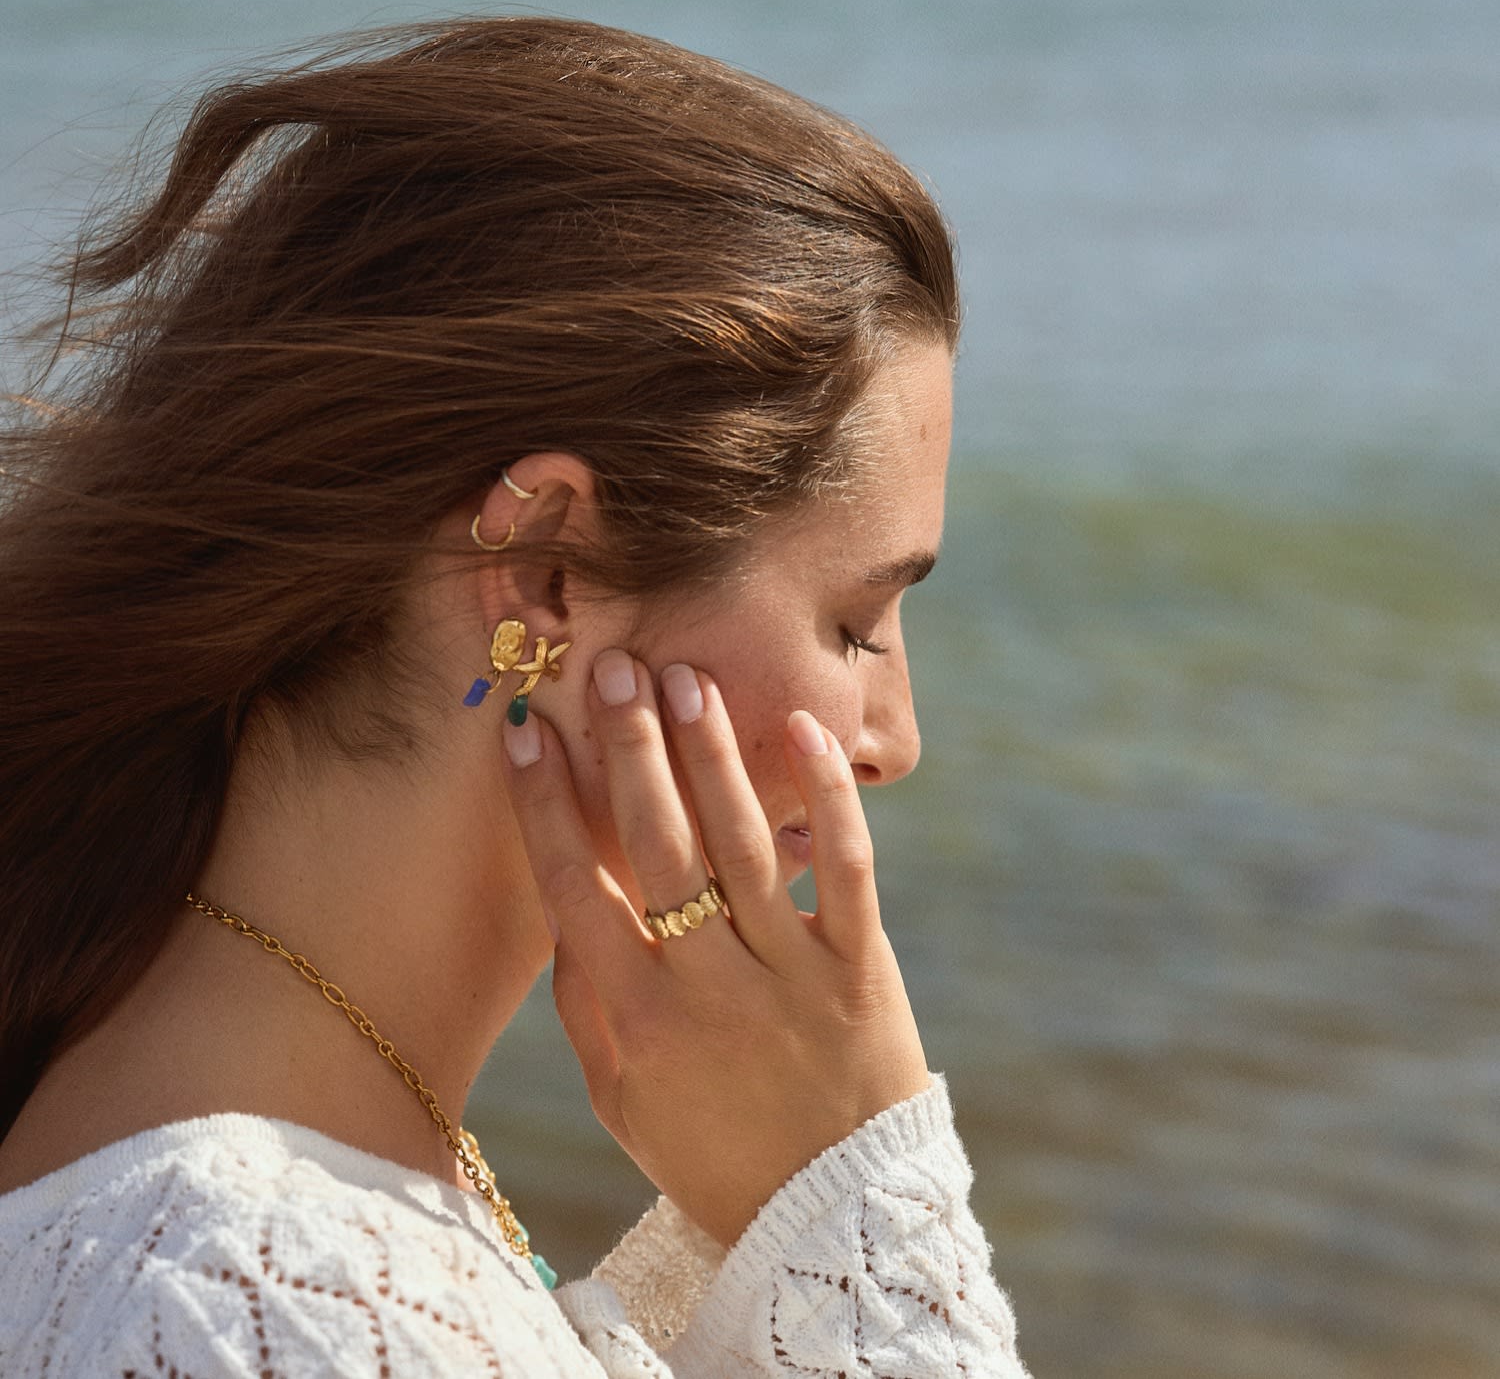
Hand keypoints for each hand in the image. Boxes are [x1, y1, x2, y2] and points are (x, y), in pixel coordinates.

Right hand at [502, 650, 929, 1246]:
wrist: (832, 1228)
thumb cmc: (712, 1158)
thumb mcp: (624, 1103)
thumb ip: (590, 1009)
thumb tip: (568, 912)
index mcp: (640, 1018)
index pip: (575, 887)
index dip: (544, 803)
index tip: (526, 729)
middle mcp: (710, 985)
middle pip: (658, 844)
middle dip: (628, 748)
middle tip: (612, 667)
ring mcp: (790, 972)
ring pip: (743, 843)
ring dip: (711, 755)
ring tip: (687, 679)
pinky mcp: (860, 967)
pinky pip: (847, 869)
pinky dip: (828, 798)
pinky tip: (801, 731)